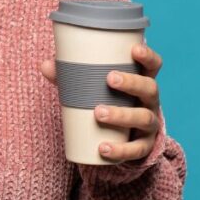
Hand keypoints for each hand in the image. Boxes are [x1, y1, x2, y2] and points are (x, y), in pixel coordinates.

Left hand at [40, 42, 162, 162]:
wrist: (123, 138)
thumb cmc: (107, 102)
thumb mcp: (94, 89)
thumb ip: (71, 77)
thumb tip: (45, 65)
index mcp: (141, 81)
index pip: (153, 66)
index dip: (148, 56)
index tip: (134, 49)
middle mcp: (150, 101)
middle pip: (150, 89)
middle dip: (132, 82)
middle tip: (110, 78)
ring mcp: (149, 124)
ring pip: (144, 118)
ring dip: (122, 115)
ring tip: (98, 113)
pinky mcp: (143, 146)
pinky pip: (136, 149)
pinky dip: (120, 150)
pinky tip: (103, 148)